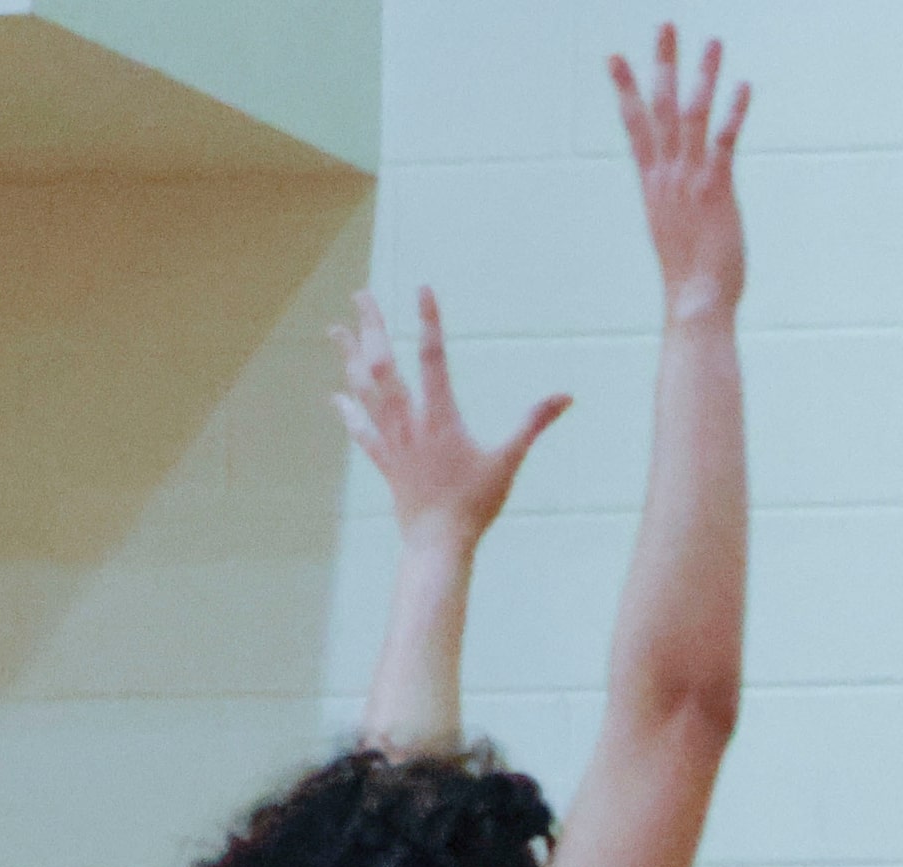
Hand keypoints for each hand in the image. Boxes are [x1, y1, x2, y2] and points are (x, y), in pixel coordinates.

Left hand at [332, 286, 569, 552]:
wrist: (438, 543)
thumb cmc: (476, 504)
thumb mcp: (509, 460)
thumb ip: (534, 423)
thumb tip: (566, 396)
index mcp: (440, 417)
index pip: (433, 358)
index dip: (429, 321)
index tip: (422, 288)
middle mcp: (410, 423)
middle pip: (383, 364)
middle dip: (372, 326)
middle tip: (362, 294)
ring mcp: (393, 441)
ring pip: (364, 390)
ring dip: (349, 357)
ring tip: (335, 329)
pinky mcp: (385, 462)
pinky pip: (361, 431)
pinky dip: (348, 411)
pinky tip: (336, 395)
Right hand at [610, 26, 749, 325]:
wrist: (694, 305)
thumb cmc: (688, 282)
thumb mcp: (674, 236)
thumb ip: (676, 211)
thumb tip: (682, 208)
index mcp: (653, 186)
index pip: (635, 128)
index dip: (625, 90)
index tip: (613, 56)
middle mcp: (667, 177)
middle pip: (659, 109)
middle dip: (661, 65)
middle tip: (665, 26)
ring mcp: (689, 182)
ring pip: (691, 116)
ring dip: (702, 76)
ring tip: (712, 41)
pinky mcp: (716, 190)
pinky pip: (723, 142)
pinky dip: (733, 112)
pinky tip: (743, 85)